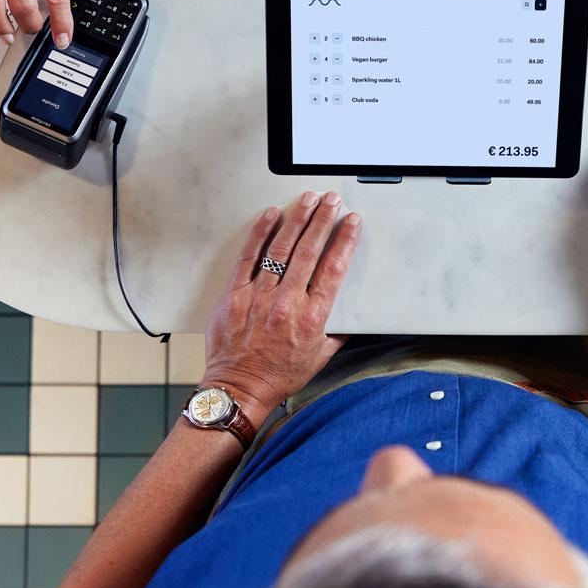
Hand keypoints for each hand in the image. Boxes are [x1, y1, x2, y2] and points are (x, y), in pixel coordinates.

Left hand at [202, 191, 362, 417]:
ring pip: (281, 249)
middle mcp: (286, 303)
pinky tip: (271, 215)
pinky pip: (248, 256)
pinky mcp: (234, 294)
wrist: (240, 388)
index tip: (351, 222)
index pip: (333, 268)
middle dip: (322, 220)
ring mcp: (257, 297)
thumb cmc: (279, 375)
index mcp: (311, 317)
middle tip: (331, 200)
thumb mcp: (321, 356)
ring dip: (296, 220)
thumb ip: (338, 331)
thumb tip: (353, 313)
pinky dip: (260, 233)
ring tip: (307, 200)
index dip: (344, 240)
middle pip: (308, 251)